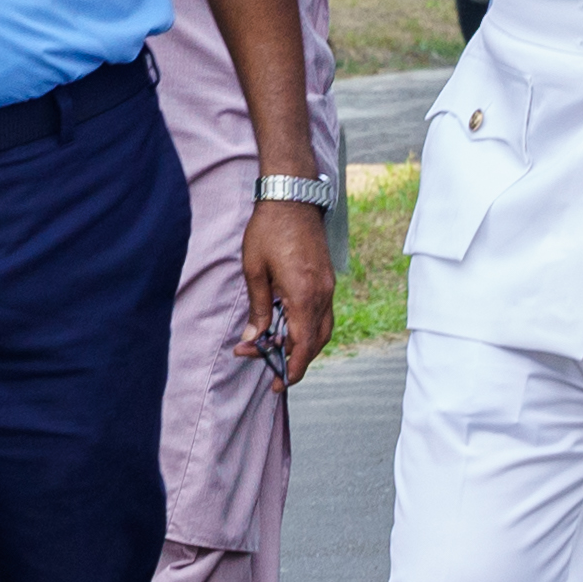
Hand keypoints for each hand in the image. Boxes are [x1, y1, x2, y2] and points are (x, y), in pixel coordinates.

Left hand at [239, 198, 334, 393]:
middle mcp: (322, 294)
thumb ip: (257, 309)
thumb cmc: (268, 230)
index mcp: (304, 295)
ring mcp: (328, 286)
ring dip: (304, 346)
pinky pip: (323, 314)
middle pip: (315, 342)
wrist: (291, 197)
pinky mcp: (327, 279)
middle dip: (295, 361)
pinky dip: (309, 328)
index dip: (291, 369)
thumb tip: (253, 339)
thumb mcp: (254, 271)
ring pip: (323, 330)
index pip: (302, 345)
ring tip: (278, 351)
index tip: (278, 384)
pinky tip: (288, 327)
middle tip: (272, 372)